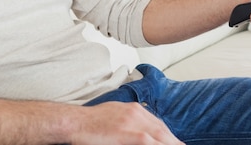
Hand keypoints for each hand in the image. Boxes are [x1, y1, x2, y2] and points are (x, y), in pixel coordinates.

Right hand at [69, 102, 183, 144]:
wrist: (74, 122)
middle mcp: (136, 113)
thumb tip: (140, 131)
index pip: (158, 124)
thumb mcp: (114, 115)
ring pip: (161, 136)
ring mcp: (133, 123)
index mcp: (133, 109)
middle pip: (163, 131)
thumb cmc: (90, 122)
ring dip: (171, 144)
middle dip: (174, 141)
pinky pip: (149, 142)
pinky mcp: (129, 133)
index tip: (175, 143)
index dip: (169, 136)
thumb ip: (129, 120)